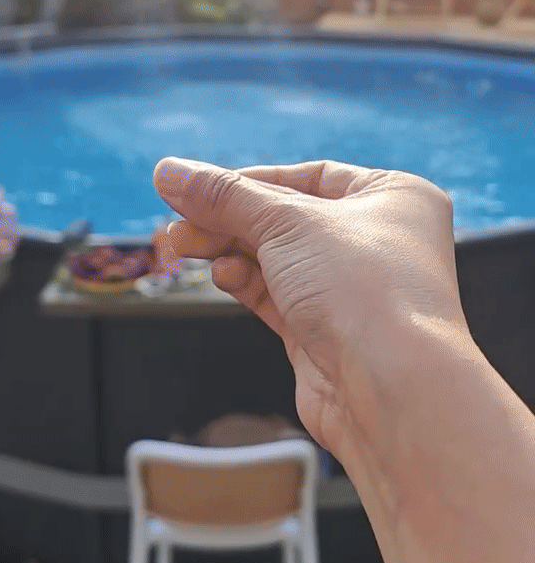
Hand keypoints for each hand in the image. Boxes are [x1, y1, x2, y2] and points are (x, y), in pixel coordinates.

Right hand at [153, 157, 470, 460]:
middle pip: (287, 219)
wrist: (393, 391)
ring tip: (183, 244)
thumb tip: (169, 171)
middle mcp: (379, 242)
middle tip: (176, 219)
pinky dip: (246, 282)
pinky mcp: (328, 335)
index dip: (251, 181)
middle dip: (228, 218)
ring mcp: (353, 292)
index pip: (310, 176)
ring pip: (278, 260)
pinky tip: (222, 275)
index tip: (197, 186)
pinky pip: (278, 297)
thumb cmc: (366, 291)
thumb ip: (224, 196)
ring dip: (229, 249)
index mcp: (393, 197)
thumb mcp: (287, 223)